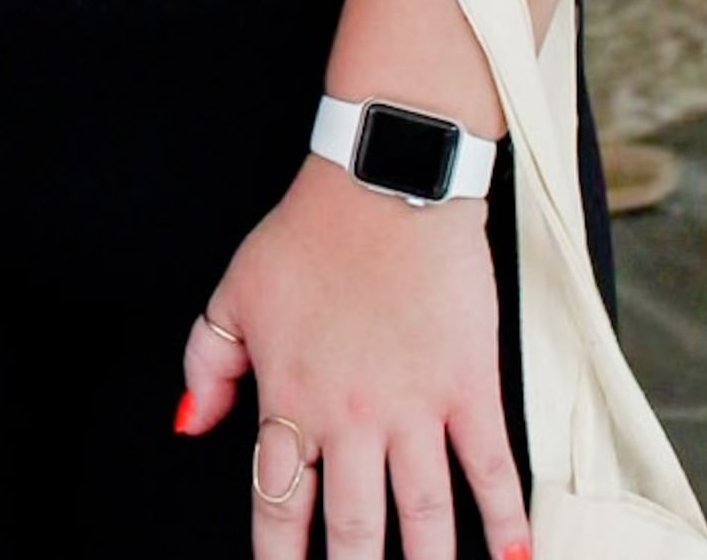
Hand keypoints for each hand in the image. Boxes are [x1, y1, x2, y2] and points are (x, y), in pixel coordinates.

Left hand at [176, 159, 529, 559]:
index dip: (279, 557)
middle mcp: (351, 415)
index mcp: (290, 397)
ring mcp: (415, 406)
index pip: (279, 502)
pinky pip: (491, 466)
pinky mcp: (469, 386)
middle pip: (354, 528)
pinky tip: (515, 559)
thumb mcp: (233, 293)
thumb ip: (206, 365)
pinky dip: (505, 518)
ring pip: (422, 514)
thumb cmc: (307, 235)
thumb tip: (191, 425)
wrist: (382, 184)